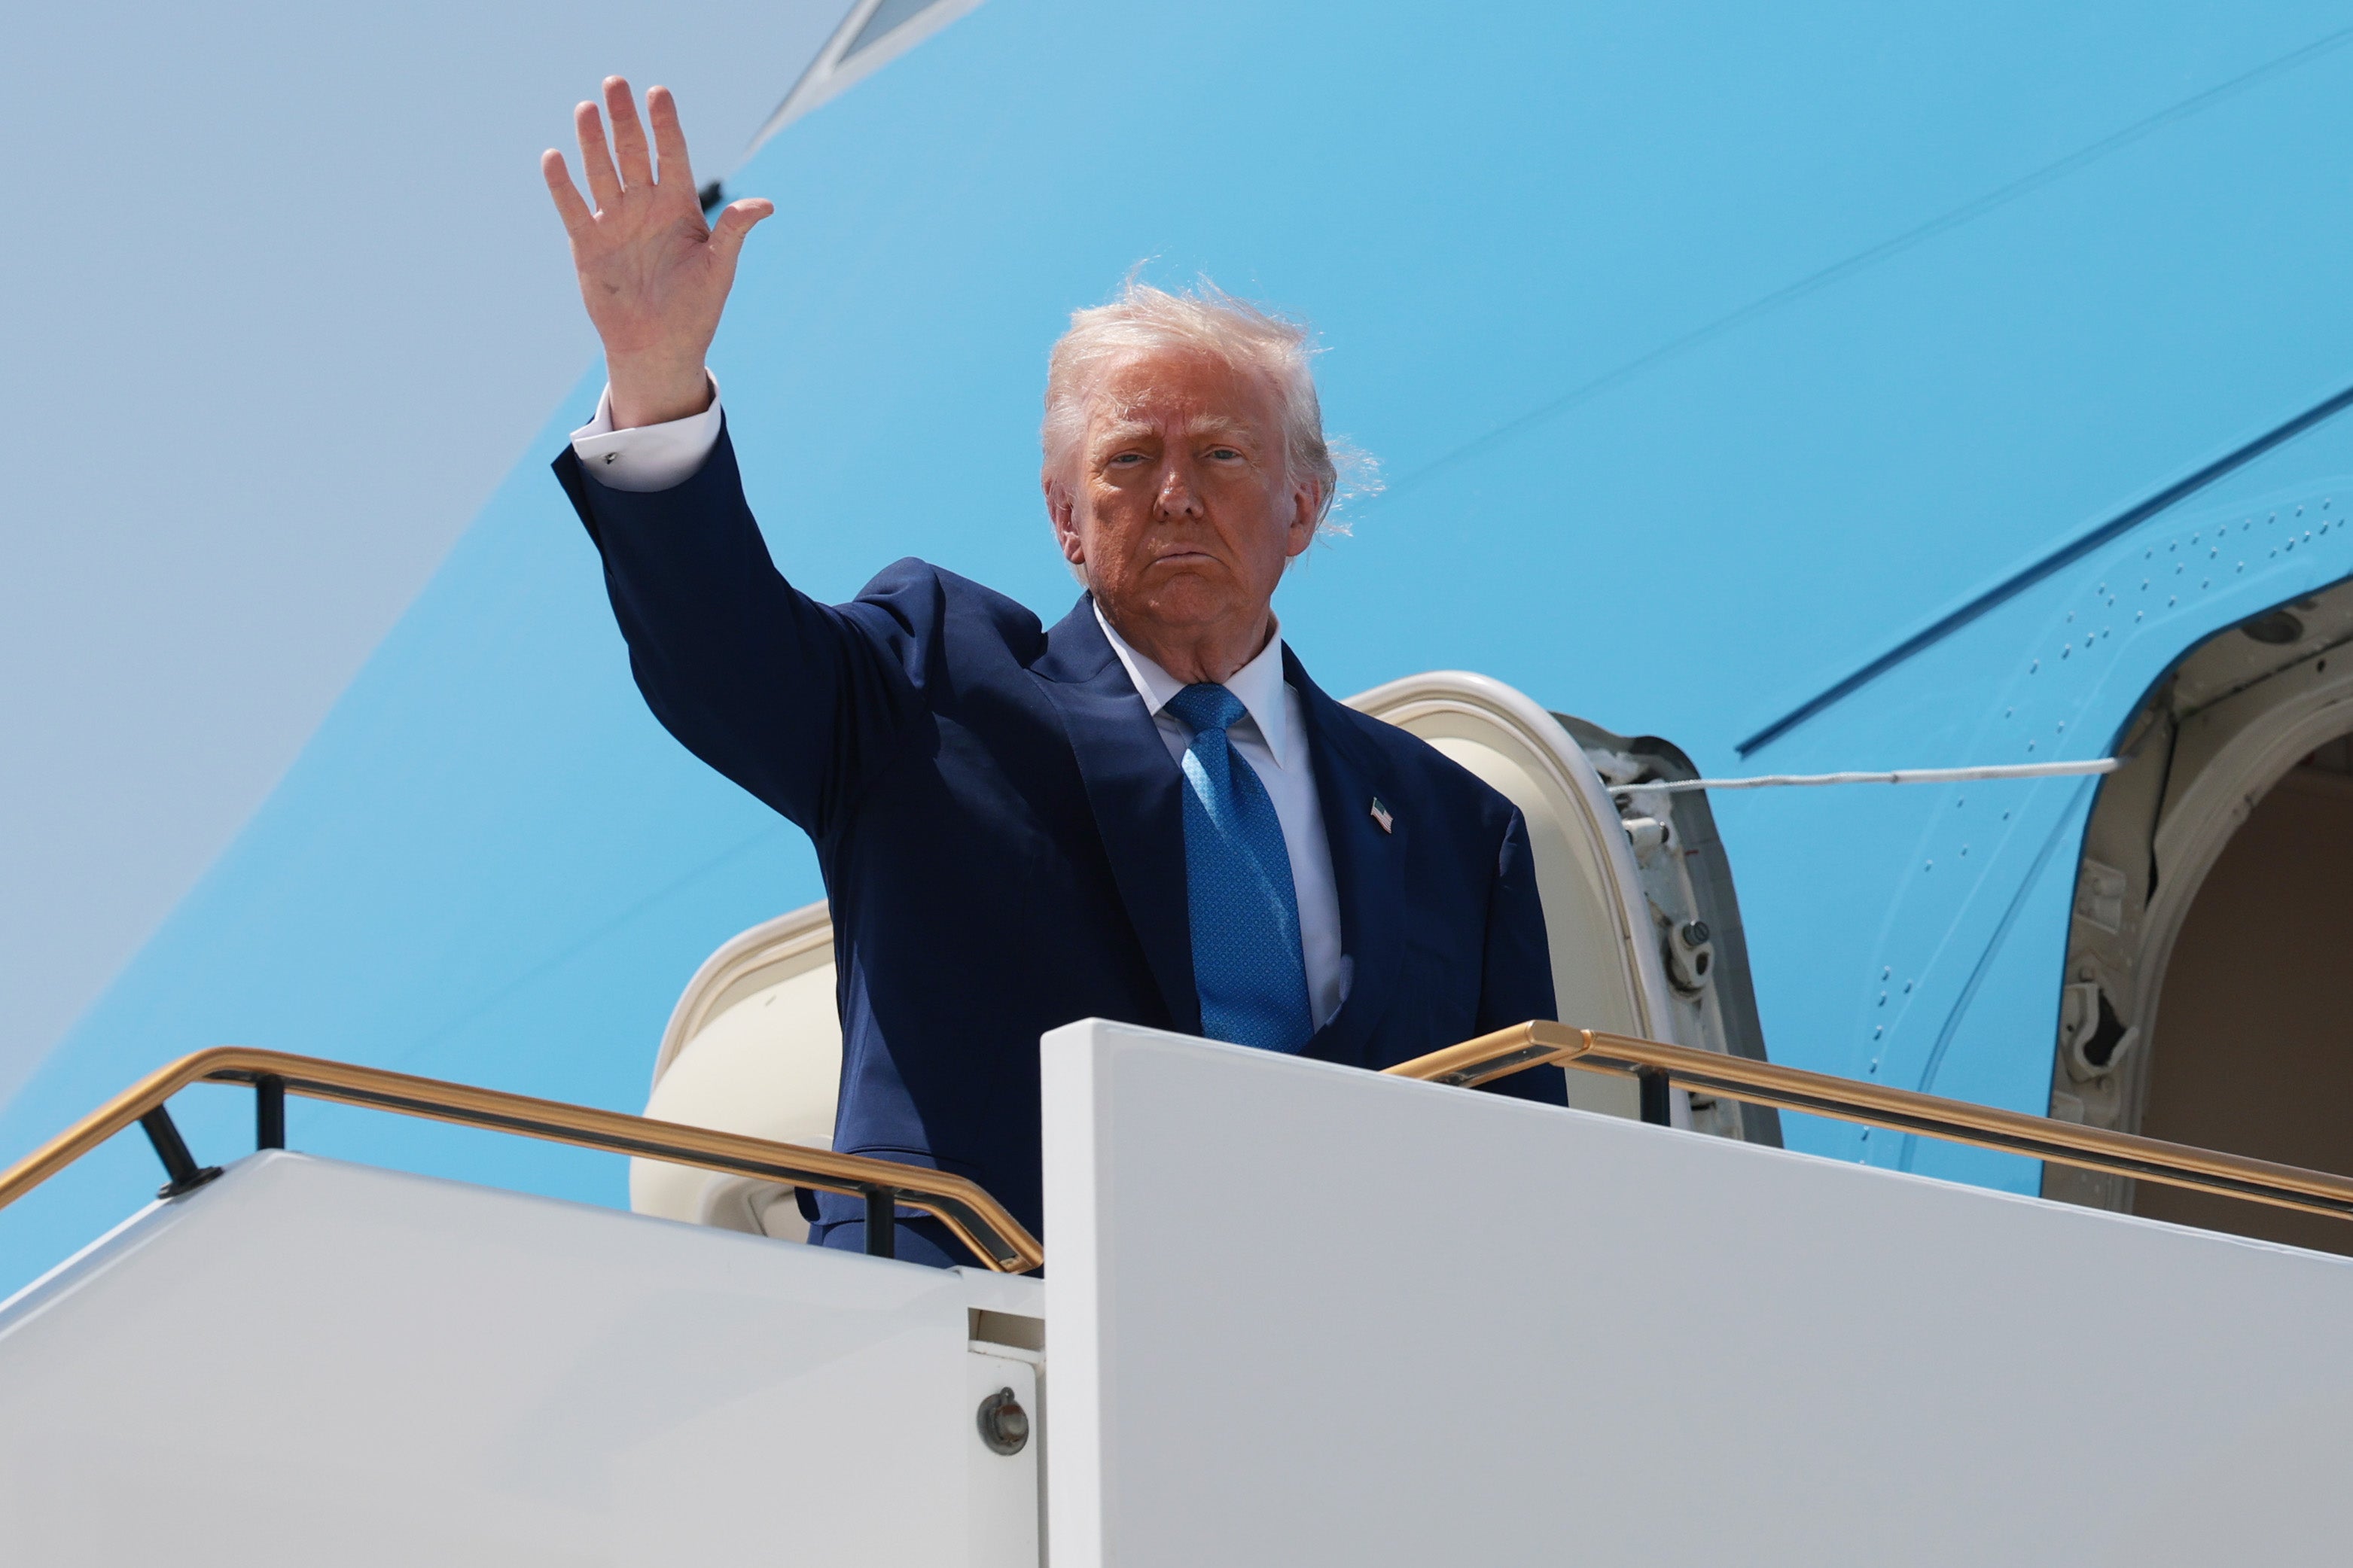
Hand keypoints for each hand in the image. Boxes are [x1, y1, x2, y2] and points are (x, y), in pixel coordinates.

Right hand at [543, 78, 773, 427]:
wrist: (660, 347)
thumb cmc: (696, 309)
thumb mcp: (720, 269)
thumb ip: (734, 231)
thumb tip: (767, 205)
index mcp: (678, 206)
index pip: (671, 154)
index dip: (665, 125)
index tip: (659, 93)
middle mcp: (644, 206)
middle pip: (631, 152)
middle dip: (624, 119)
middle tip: (615, 83)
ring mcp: (614, 221)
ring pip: (601, 171)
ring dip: (593, 141)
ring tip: (587, 109)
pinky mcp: (588, 242)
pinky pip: (572, 207)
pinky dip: (562, 185)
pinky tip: (554, 157)